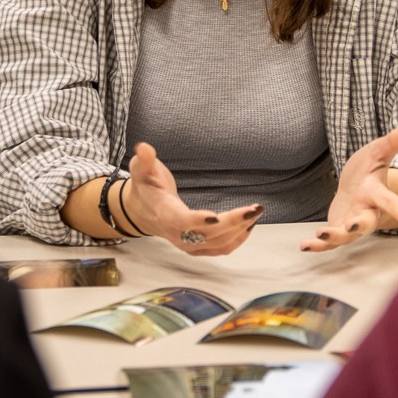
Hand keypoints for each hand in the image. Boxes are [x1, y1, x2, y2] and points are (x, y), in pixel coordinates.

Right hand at [127, 142, 262, 255]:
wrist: (144, 211)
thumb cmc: (147, 187)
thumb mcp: (141, 169)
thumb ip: (145, 160)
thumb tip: (144, 148)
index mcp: (164, 213)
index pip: (180, 221)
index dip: (196, 221)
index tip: (215, 217)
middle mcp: (176, 233)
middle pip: (206, 235)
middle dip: (233, 223)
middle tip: (255, 209)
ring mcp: (187, 244)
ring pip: (217, 244)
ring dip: (239, 230)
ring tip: (256, 212)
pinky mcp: (197, 247)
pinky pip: (220, 249)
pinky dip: (237, 240)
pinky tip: (249, 226)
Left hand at [300, 122, 397, 252]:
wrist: (358, 187)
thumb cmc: (369, 170)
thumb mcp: (379, 152)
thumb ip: (394, 141)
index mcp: (376, 193)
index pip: (387, 198)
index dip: (395, 205)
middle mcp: (366, 211)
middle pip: (366, 222)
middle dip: (360, 225)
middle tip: (352, 226)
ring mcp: (352, 223)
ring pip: (346, 235)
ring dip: (334, 236)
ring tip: (321, 233)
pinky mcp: (338, 229)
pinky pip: (329, 242)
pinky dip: (318, 245)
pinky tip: (304, 245)